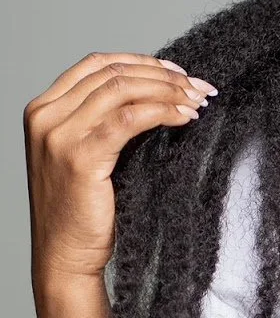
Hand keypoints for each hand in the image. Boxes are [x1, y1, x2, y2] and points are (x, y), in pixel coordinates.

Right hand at [24, 52, 217, 281]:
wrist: (65, 256)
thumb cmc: (83, 206)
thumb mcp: (88, 148)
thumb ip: (107, 115)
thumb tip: (160, 85)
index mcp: (44, 108)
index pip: (98, 63)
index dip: (143, 61)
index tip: (178, 70)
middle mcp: (46, 117)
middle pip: (114, 73)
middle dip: (164, 76)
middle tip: (198, 86)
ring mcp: (59, 136)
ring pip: (124, 89)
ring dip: (169, 91)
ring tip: (197, 101)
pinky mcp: (80, 157)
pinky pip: (131, 118)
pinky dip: (164, 111)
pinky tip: (185, 118)